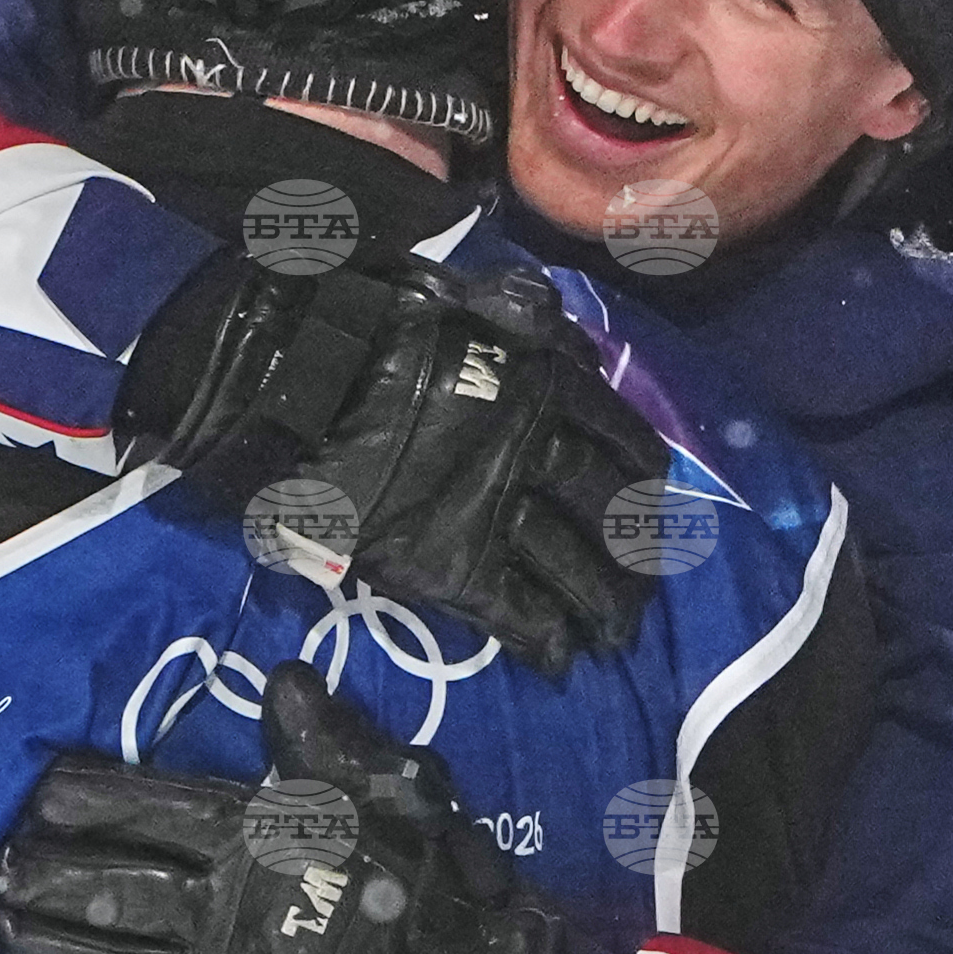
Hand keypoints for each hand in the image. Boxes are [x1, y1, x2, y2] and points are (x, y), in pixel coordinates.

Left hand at [0, 661, 582, 953]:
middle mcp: (213, 908)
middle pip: (98, 884)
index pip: (134, 807)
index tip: (37, 794)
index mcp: (247, 835)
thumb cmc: (428, 886)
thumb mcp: (390, 789)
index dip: (74, 800)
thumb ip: (323, 738)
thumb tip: (281, 677)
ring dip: (33, 943)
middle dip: (38, 873)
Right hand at [120, 251, 664, 679]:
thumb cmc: (370, 322)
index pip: (617, 433)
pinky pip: (515, 610)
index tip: (652, 492)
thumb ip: (519, 312)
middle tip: (650, 580)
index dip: (640, 469)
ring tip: (617, 637)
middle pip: (607, 509)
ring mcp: (498, 512)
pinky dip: (542, 638)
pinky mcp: (456, 563)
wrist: (299, 381)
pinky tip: (559, 661)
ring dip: (603, 607)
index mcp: (544, 381)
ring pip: (574, 569)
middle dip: (634, 550)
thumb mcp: (460, 292)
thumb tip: (560, 328)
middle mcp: (537, 450)